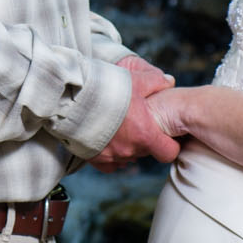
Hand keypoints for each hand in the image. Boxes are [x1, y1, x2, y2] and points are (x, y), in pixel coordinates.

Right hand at [92, 56, 179, 170]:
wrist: (71, 97)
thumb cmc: (105, 87)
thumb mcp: (135, 80)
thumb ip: (156, 82)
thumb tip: (169, 81)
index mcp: (144, 134)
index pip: (169, 152)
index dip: (170, 143)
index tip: (165, 134)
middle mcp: (130, 149)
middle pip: (146, 151)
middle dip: (145, 139)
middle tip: (137, 121)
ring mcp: (111, 155)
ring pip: (127, 156)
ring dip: (127, 144)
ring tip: (119, 125)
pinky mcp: (94, 158)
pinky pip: (109, 162)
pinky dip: (111, 154)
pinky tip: (108, 139)